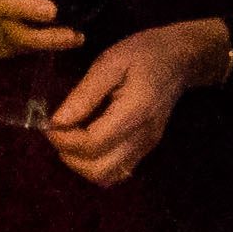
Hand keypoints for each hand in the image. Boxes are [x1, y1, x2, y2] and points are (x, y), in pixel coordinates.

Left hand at [40, 19, 219, 183]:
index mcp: (134, 112)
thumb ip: (84, 94)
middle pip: (99, 170)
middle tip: (61, 132)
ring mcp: (146, 145)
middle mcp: (143, 136)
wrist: (180, 60)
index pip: (92, 144)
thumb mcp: (110, 62)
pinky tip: (89, 142)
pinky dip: (95, 165)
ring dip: (81, 164)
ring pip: (106, 177)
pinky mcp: (145, 148)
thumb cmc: (143, 54)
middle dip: (70, 155)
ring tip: (73, 138)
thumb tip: (56, 122)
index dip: (64, 139)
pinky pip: (116, 172)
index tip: (51, 121)